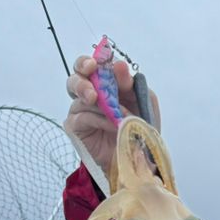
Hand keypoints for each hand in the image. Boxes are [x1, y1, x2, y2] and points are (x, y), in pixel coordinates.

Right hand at [65, 52, 161, 176]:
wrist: (135, 156)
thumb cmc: (139, 126)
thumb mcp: (144, 102)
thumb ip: (132, 83)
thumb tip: (119, 65)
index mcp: (106, 83)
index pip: (93, 65)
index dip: (93, 62)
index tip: (99, 65)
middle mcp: (90, 93)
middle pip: (76, 76)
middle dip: (82, 76)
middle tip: (92, 80)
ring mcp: (80, 110)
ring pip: (79, 97)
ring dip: (101, 104)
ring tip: (114, 113)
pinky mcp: (75, 127)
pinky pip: (81, 117)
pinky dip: (99, 120)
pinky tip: (112, 125)